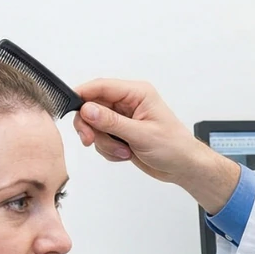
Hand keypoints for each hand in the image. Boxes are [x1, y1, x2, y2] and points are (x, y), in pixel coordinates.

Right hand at [73, 79, 240, 213]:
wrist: (183, 166)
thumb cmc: (174, 147)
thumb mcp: (142, 135)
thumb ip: (112, 122)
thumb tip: (88, 109)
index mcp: (137, 93)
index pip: (101, 87)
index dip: (82, 96)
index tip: (70, 108)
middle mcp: (128, 103)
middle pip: (92, 107)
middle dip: (91, 127)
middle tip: (91, 140)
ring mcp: (123, 119)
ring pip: (95, 126)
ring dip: (104, 142)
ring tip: (123, 151)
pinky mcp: (120, 133)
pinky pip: (101, 139)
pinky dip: (108, 150)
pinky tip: (125, 154)